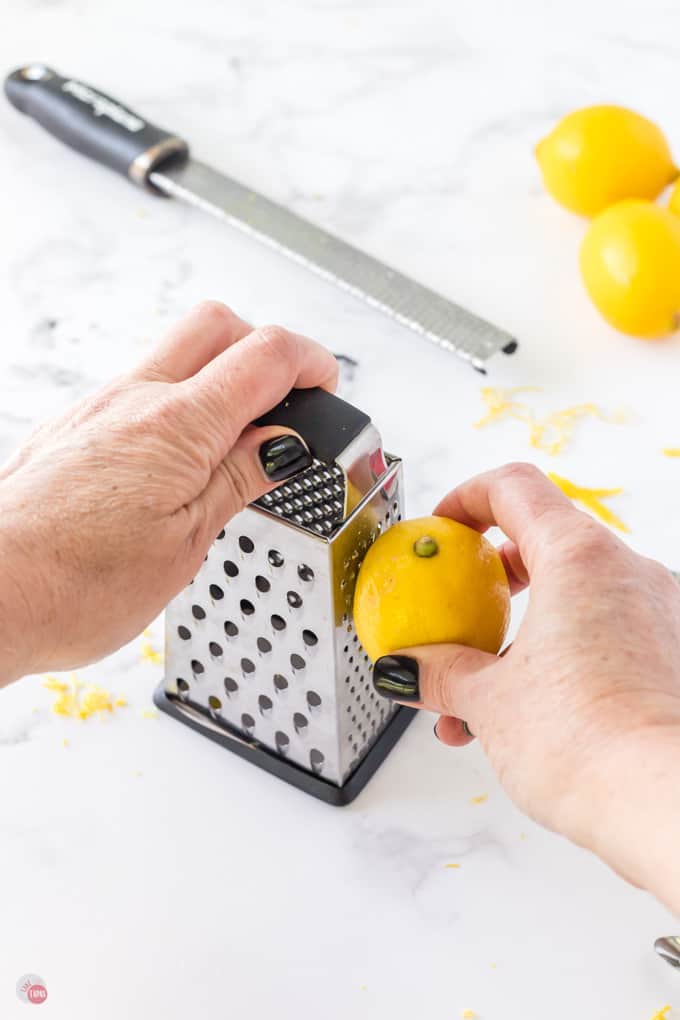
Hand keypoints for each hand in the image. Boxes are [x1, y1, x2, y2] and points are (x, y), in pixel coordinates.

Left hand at [0, 302, 336, 681]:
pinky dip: (177, 405)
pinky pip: (139, 390)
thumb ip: (238, 479)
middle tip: (287, 401)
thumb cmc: (72, 583)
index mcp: (177, 424)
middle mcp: (133, 399)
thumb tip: (282, 444)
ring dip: (218, 378)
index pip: (265, 354)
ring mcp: (98, 408)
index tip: (326, 385)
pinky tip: (181, 463)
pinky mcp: (74, 428)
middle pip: (217, 325)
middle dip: (265, 349)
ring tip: (235, 445)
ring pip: (174, 355)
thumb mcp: (186, 542)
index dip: (311, 363)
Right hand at [372, 463, 679, 912]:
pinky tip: (521, 718)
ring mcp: (657, 614)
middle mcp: (628, 573)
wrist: (669, 807)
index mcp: (579, 558)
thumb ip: (438, 674)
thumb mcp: (489, 702)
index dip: (467, 498)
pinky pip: (602, 636)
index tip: (440, 529)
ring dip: (518, 636)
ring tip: (475, 697)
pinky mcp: (669, 656)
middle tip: (457, 610)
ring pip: (573, 599)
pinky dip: (557, 659)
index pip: (515, 487)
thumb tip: (405, 669)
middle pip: (546, 542)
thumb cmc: (590, 744)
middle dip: (490, 580)